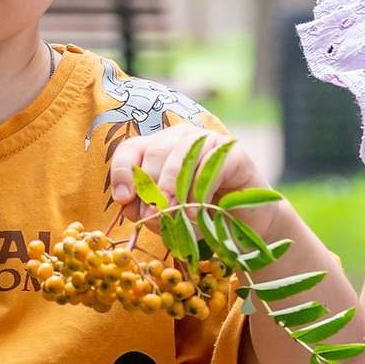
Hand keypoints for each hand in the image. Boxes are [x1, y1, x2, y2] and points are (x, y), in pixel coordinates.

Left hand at [108, 118, 259, 214]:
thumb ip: (148, 212)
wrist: (242, 225)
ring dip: (171, 186)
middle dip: (150, 186)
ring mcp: (208, 140)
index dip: (122, 172)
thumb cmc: (200, 217)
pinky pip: (210, 163)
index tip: (123, 200)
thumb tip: (138, 211)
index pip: (132, 149)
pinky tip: (196, 210)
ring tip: (170, 213)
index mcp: (158, 149)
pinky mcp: (232, 152)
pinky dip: (199, 188)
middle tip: (151, 215)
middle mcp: (181, 138)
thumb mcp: (167, 216)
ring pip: (180, 153)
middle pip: (155, 150)